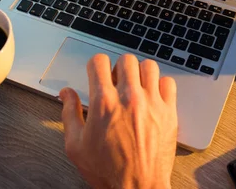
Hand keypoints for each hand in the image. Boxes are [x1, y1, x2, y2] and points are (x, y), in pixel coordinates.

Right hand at [60, 54, 177, 188]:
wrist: (138, 188)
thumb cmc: (108, 171)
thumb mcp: (75, 146)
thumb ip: (69, 114)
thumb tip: (66, 93)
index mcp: (104, 103)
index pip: (99, 61)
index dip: (96, 65)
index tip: (97, 73)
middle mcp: (128, 98)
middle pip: (126, 59)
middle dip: (118, 67)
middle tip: (116, 82)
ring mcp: (151, 103)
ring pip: (149, 66)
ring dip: (140, 73)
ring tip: (135, 86)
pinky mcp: (169, 111)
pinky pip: (169, 82)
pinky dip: (160, 85)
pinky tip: (153, 96)